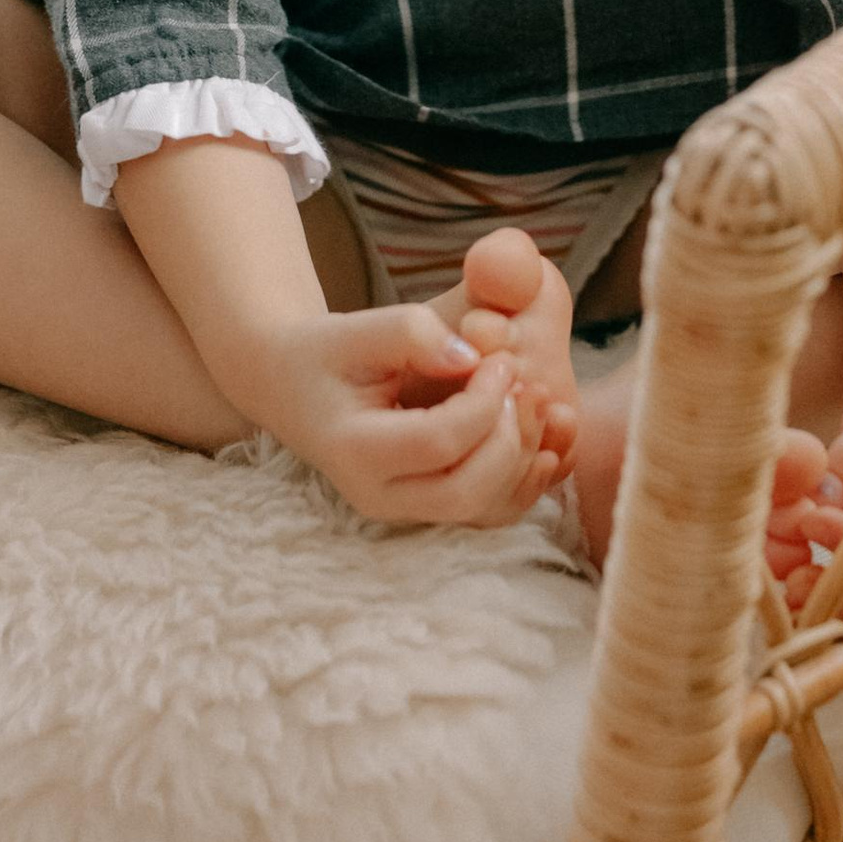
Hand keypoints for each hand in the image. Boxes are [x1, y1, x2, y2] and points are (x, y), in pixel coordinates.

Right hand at [241, 303, 568, 528]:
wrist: (297, 387)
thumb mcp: (358, 328)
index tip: (501, 358)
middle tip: (524, 384)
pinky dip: (524, 483)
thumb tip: (472, 359)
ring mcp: (404, 510)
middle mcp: (379, 495)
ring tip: (537, 403)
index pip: (438, 442)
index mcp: (355, 452)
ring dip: (523, 459)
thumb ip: (413, 333)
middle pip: (466, 490)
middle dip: (509, 436)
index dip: (484, 401)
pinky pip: (488, 512)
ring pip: (483, 509)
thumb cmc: (330, 353)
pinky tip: (545, 442)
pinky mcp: (428, 508)